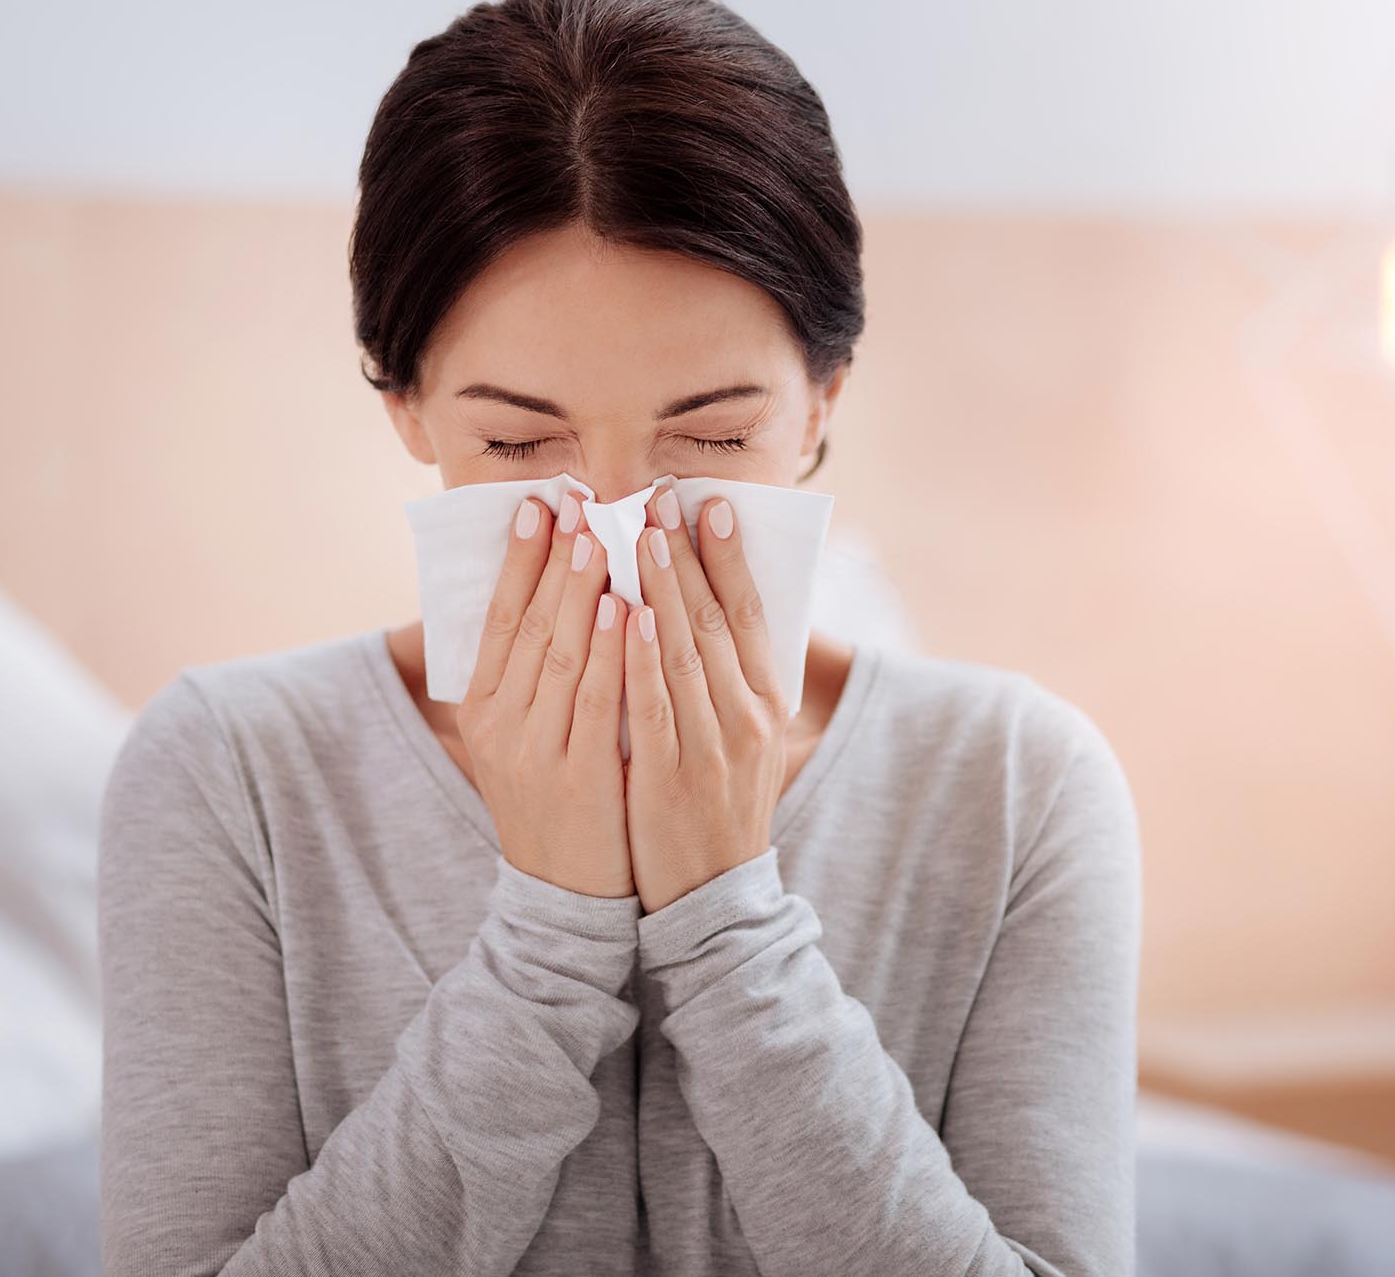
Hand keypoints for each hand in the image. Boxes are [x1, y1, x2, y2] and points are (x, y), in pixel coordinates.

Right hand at [453, 492, 633, 897]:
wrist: (565, 897)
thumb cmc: (556, 799)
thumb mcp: (525, 736)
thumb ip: (533, 674)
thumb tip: (553, 592)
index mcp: (483, 708)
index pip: (499, 618)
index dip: (518, 559)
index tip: (538, 505)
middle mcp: (501, 725)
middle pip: (529, 626)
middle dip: (554, 559)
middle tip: (577, 502)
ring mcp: (538, 752)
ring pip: (562, 656)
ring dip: (583, 592)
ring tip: (601, 537)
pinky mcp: (580, 779)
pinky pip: (598, 704)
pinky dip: (614, 654)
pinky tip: (629, 611)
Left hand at [622, 481, 788, 913]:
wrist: (712, 896)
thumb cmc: (720, 806)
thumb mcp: (746, 740)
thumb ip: (733, 679)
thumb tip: (718, 608)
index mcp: (767, 704)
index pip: (750, 615)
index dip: (730, 558)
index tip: (711, 506)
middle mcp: (747, 718)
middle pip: (716, 621)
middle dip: (686, 555)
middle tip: (659, 498)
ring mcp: (710, 747)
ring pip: (683, 653)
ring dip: (661, 589)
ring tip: (637, 534)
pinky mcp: (670, 776)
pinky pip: (652, 706)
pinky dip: (640, 658)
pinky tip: (626, 615)